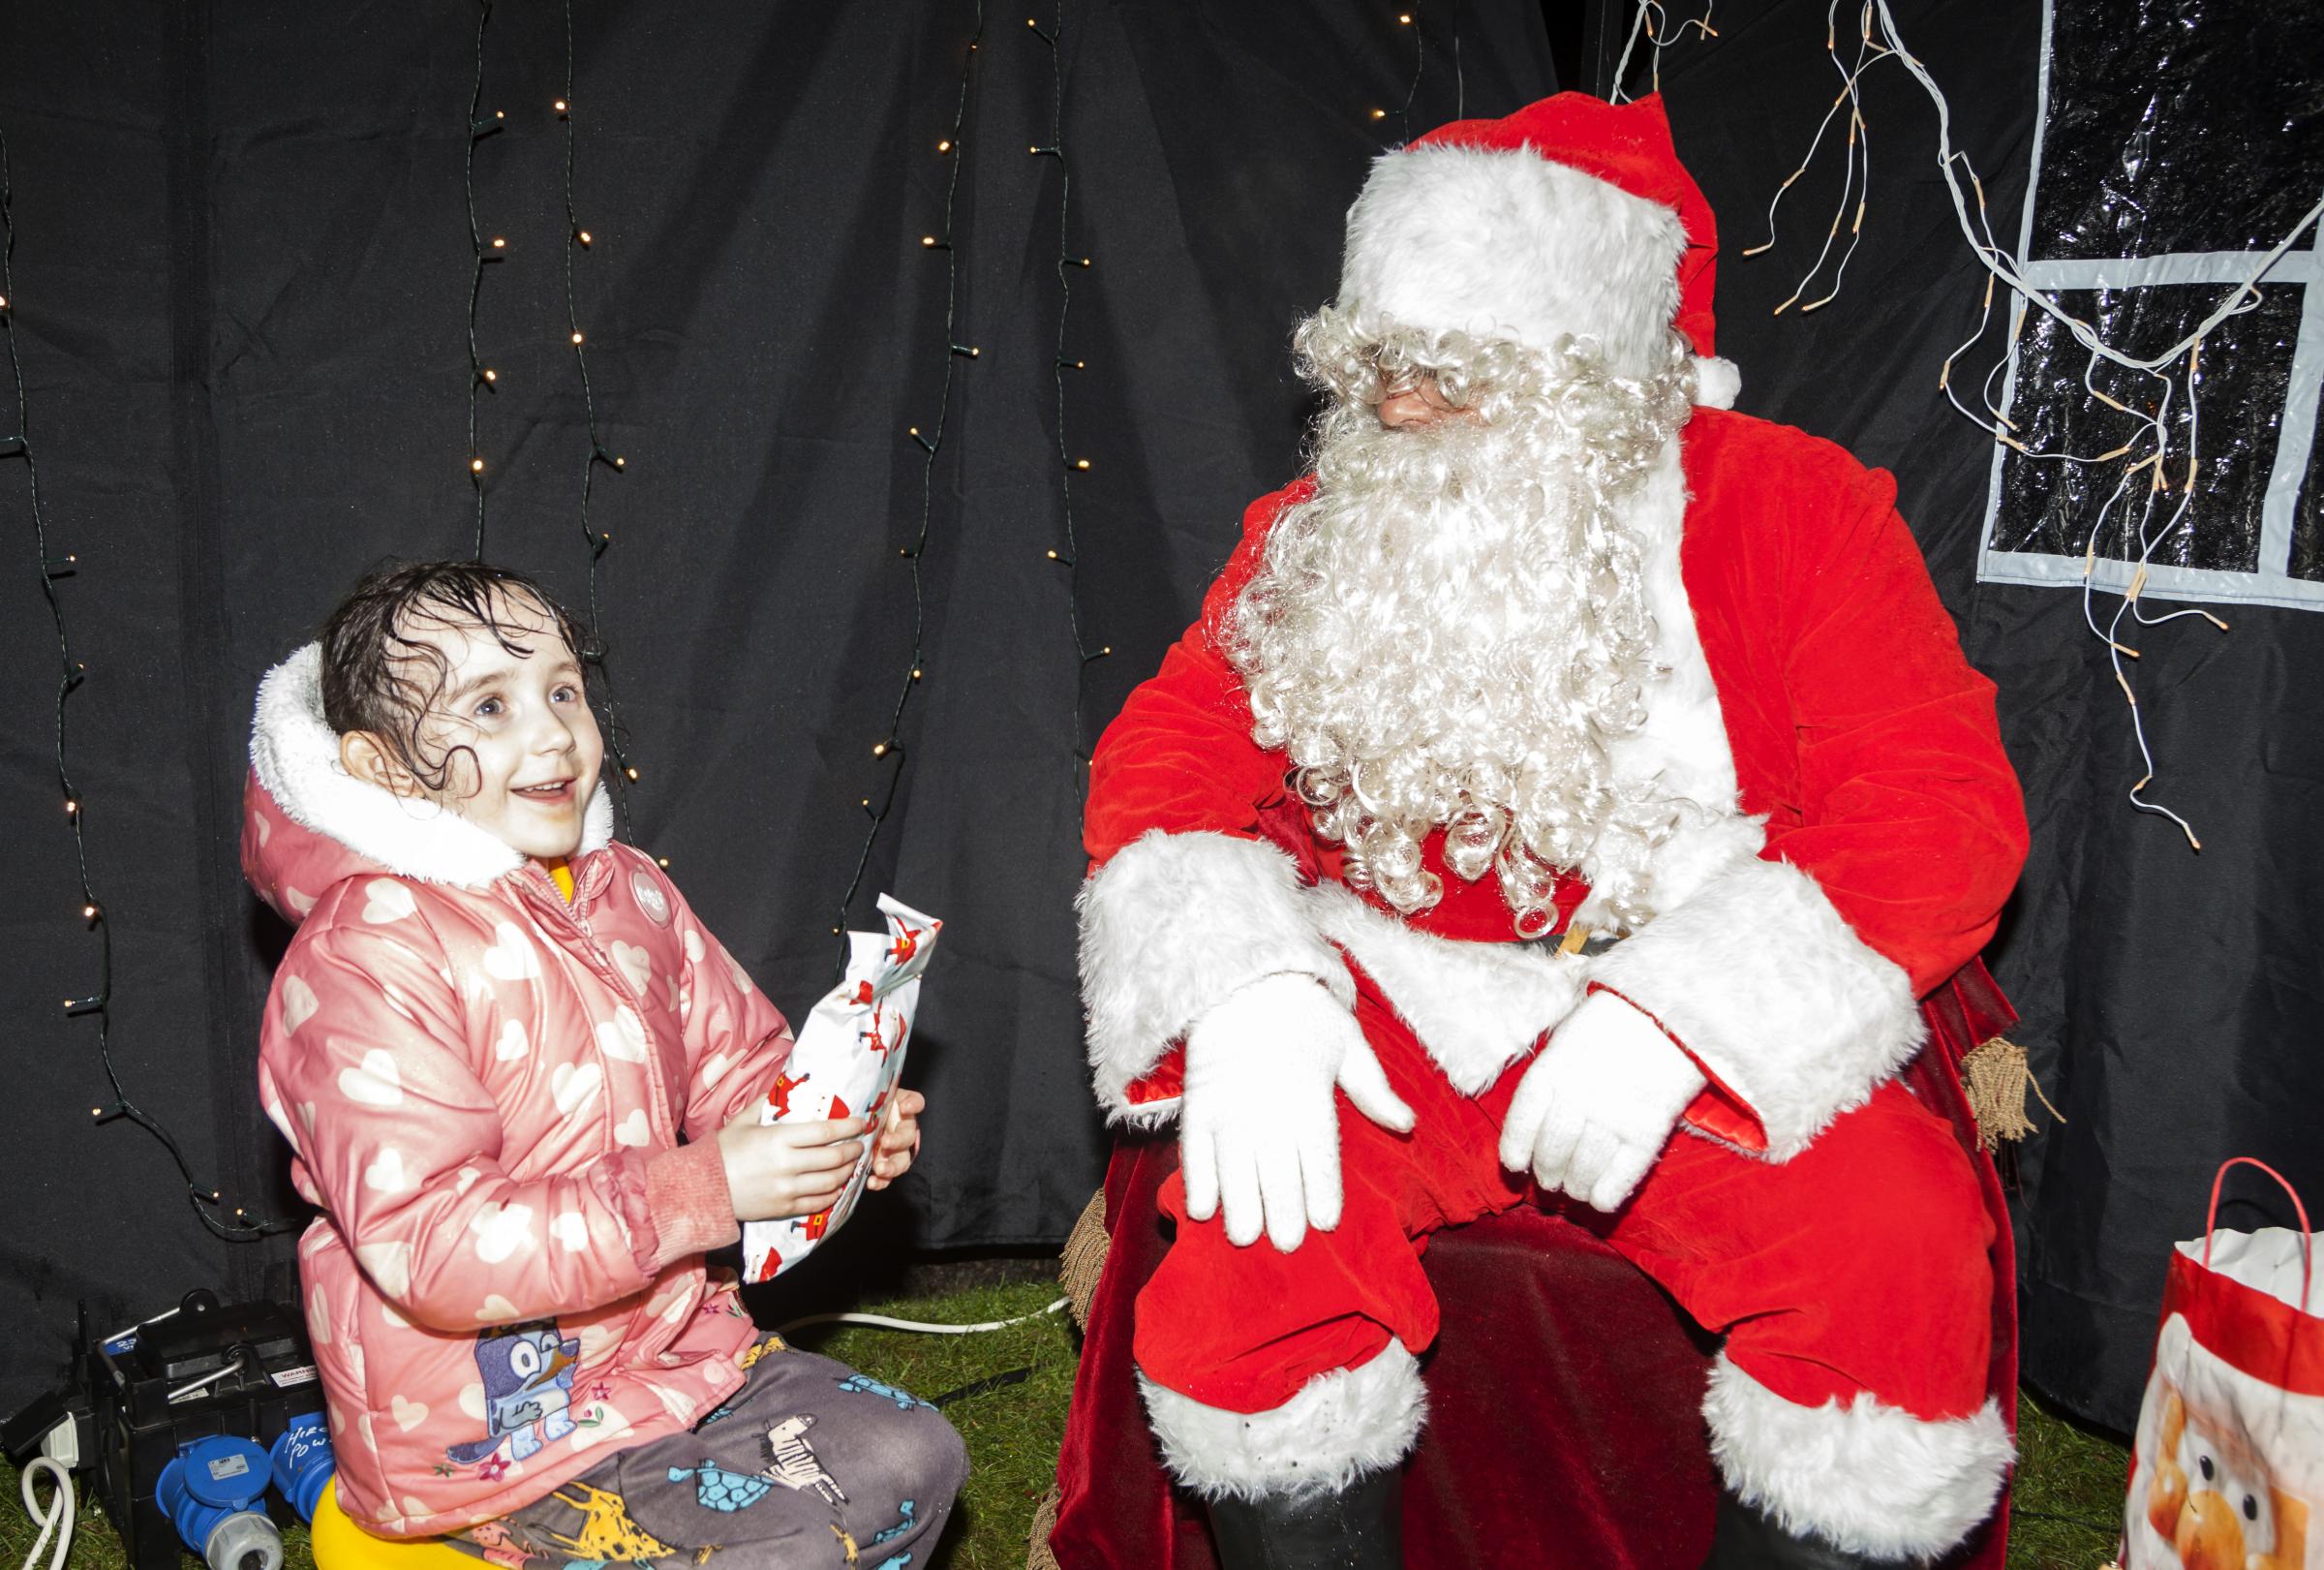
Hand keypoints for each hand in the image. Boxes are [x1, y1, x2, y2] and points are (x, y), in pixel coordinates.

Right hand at [716, 1109, 867, 1222]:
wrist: (702, 1189)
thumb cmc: (722, 1152)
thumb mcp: (742, 1121)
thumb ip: (765, 1103)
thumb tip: (782, 1087)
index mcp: (778, 1139)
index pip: (825, 1132)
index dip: (848, 1127)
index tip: (861, 1123)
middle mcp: (787, 1165)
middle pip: (834, 1158)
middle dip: (853, 1150)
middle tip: (860, 1144)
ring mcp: (787, 1189)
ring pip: (831, 1181)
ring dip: (848, 1172)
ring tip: (852, 1164)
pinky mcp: (784, 1208)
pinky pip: (818, 1202)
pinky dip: (833, 1194)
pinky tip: (837, 1186)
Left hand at [865, 1088, 924, 1190]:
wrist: (854, 1125)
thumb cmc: (862, 1108)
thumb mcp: (867, 1096)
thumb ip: (869, 1090)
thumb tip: (858, 1085)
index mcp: (900, 1109)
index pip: (914, 1102)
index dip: (912, 1105)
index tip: (905, 1107)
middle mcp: (901, 1129)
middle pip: (908, 1136)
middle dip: (898, 1140)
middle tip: (885, 1143)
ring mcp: (894, 1150)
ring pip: (902, 1160)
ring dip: (893, 1166)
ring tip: (880, 1170)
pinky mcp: (884, 1166)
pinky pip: (888, 1177)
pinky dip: (881, 1182)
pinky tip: (871, 1183)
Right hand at [1180, 972, 1414, 1252]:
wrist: (1246, 979)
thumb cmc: (1305, 1013)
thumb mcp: (1349, 1044)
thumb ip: (1375, 1090)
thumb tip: (1408, 1125)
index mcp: (1311, 1096)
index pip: (1318, 1155)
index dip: (1321, 1191)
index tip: (1324, 1223)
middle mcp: (1270, 1107)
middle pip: (1275, 1171)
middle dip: (1281, 1211)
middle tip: (1285, 1244)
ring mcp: (1231, 1106)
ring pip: (1234, 1167)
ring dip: (1238, 1206)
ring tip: (1244, 1236)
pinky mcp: (1199, 1103)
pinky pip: (1194, 1148)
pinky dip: (1195, 1180)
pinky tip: (1200, 1210)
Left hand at [1498, 991, 1702, 1212]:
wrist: (1673, 1009)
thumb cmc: (1617, 1018)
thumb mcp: (1570, 1034)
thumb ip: (1553, 1073)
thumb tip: (1539, 1115)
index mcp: (1553, 1067)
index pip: (1523, 1119)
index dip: (1515, 1147)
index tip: (1514, 1166)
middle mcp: (1579, 1094)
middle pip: (1553, 1148)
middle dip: (1548, 1171)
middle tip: (1550, 1181)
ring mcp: (1614, 1113)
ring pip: (1584, 1166)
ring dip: (1575, 1185)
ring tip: (1574, 1189)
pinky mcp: (1649, 1127)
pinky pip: (1623, 1172)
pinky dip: (1608, 1193)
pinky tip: (1599, 1201)